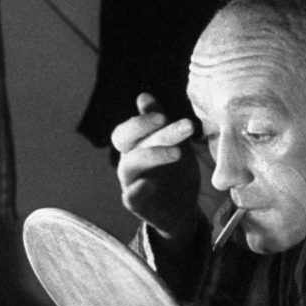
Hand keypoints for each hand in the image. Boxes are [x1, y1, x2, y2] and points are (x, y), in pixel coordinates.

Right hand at [111, 92, 200, 241]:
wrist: (183, 209)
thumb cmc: (176, 172)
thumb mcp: (175, 145)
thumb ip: (160, 123)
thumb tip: (143, 96)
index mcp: (135, 145)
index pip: (128, 128)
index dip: (142, 120)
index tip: (163, 116)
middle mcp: (128, 160)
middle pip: (122, 140)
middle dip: (142, 127)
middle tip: (166, 121)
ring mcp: (129, 182)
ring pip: (129, 165)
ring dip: (152, 155)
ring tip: (178, 153)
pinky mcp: (135, 203)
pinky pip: (131, 195)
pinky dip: (139, 189)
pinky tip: (151, 184)